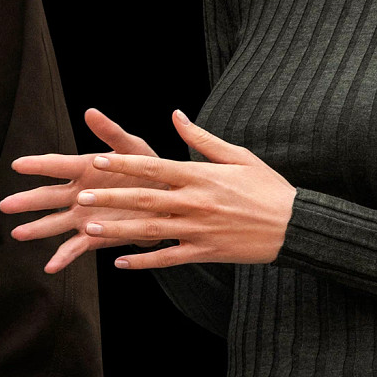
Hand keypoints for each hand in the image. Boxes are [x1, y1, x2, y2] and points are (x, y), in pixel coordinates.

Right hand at [2, 109, 177, 272]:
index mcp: (85, 168)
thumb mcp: (133, 148)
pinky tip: (50, 267)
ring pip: (54, 223)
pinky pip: (75, 247)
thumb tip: (90, 112)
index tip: (18, 165)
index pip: (57, 165)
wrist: (168, 201)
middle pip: (48, 197)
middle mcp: (79, 192)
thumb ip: (111, 132)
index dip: (38, 165)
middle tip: (4, 205)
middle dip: (27, 201)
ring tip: (18, 234)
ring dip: (37, 229)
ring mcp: (84, 215)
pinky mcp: (95, 235)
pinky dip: (63, 257)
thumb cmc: (149, 169)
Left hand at [73, 110, 296, 269]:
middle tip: (81, 196)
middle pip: (145, 198)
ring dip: (118, 229)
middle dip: (111, 197)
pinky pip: (169, 258)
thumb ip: (202, 138)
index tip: (97, 160)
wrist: (296, 226)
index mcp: (200, 175)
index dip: (123, 164)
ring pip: (151, 230)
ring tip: (88, 229)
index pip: (154, 166)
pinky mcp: (205, 252)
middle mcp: (196, 202)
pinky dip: (144, 260)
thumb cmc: (267, 187)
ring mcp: (199, 229)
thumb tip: (176, 114)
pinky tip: (120, 262)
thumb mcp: (238, 155)